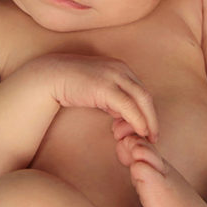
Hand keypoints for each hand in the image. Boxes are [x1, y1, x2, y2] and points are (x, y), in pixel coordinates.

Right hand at [38, 54, 158, 140]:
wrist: (51, 77)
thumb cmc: (72, 85)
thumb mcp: (98, 91)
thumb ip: (112, 100)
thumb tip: (122, 115)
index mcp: (121, 69)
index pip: (142, 91)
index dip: (148, 111)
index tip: (150, 127)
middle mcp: (121, 69)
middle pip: (146, 96)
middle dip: (153, 117)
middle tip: (155, 136)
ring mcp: (115, 76)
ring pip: (142, 100)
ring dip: (148, 121)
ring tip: (149, 137)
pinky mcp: (106, 87)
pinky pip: (128, 106)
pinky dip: (137, 120)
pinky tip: (140, 131)